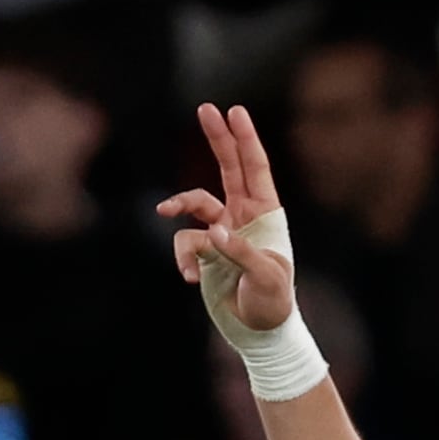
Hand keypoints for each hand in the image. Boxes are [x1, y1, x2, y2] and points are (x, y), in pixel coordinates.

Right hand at [159, 104, 299, 335]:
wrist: (259, 331)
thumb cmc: (274, 301)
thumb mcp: (266, 277)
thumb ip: (241, 252)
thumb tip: (214, 232)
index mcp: (266, 213)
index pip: (255, 168)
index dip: (245, 138)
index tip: (235, 110)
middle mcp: (242, 215)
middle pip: (227, 167)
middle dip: (216, 138)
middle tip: (205, 108)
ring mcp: (220, 231)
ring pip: (194, 204)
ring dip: (179, 204)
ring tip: (165, 210)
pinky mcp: (204, 252)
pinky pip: (184, 243)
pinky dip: (183, 258)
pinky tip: (191, 277)